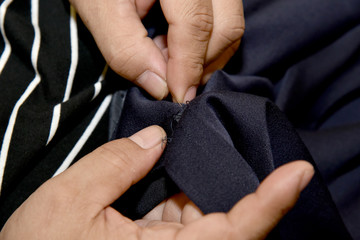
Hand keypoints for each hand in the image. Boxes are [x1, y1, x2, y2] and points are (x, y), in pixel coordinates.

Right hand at [0, 125, 313, 239]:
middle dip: (221, 176)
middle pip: (223, 219)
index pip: (234, 233)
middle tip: (211, 135)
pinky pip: (181, 220)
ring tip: (183, 148)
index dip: (269, 203)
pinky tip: (167, 170)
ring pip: (201, 215)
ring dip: (195, 180)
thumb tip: (154, 140)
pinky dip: (179, 191)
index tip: (298, 173)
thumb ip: (113, 165)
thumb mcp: (68, 204)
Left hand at [70, 0, 243, 101]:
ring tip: (170, 61)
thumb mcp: (100, 9)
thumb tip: (160, 86)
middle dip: (204, 64)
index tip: (179, 96)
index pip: (196, 23)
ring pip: (231, 25)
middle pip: (227, 26)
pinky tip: (178, 48)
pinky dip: (207, 44)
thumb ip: (125, 47)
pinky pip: (225, 21)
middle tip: (174, 82)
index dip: (189, 66)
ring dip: (207, 56)